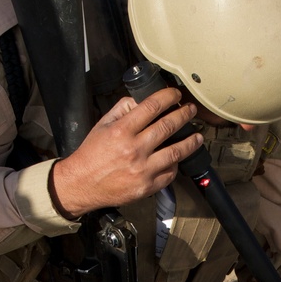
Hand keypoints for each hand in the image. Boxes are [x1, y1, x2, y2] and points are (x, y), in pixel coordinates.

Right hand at [50, 88, 201, 216]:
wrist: (82, 184)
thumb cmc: (92, 154)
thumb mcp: (102, 125)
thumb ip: (122, 109)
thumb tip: (142, 99)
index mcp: (121, 131)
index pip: (152, 106)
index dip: (168, 97)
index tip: (176, 94)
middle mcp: (134, 149)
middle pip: (168, 126)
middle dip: (184, 115)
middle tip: (191, 110)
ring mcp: (142, 169)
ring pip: (176, 152)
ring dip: (191, 141)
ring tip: (198, 136)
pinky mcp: (147, 186)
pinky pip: (170, 173)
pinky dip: (176, 164)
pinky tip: (180, 158)